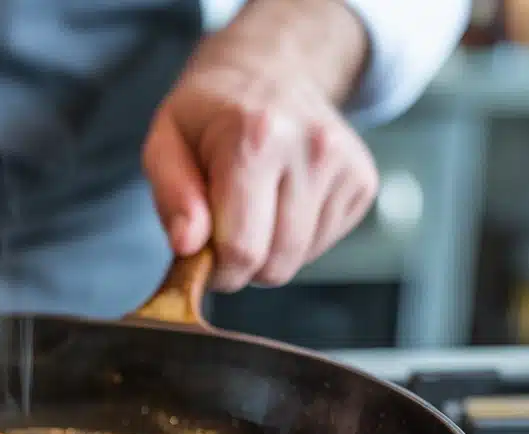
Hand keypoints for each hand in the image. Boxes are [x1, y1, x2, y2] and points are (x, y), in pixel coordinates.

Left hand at [143, 0, 378, 291]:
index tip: (199, 254)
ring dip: (267, 253)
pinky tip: (279, 201)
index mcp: (255, 139)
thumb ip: (172, 197)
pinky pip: (321, 246)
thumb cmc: (208, 114)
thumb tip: (188, 247)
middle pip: (274, 263)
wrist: (271, 69)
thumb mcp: (166, 142)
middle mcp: (310, 149)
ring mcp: (344, 165)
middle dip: (240, 265)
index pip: (241, 248)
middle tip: (220, 231)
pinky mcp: (362, 182)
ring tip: (250, 208)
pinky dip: (294, 240)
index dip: (215, 269)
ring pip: (298, 260)